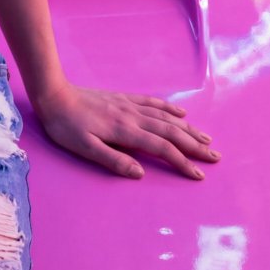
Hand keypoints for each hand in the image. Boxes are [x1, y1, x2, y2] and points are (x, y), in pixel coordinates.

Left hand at [32, 81, 220, 179]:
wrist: (54, 94)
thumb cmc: (66, 126)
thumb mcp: (84, 148)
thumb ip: (113, 160)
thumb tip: (141, 173)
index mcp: (125, 131)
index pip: (162, 148)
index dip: (182, 162)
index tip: (199, 174)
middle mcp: (133, 116)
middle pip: (171, 132)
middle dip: (195, 146)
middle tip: (215, 157)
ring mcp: (129, 105)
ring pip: (166, 117)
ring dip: (188, 128)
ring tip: (207, 138)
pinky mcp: (123, 99)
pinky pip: (152, 103)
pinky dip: (169, 109)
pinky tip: (180, 114)